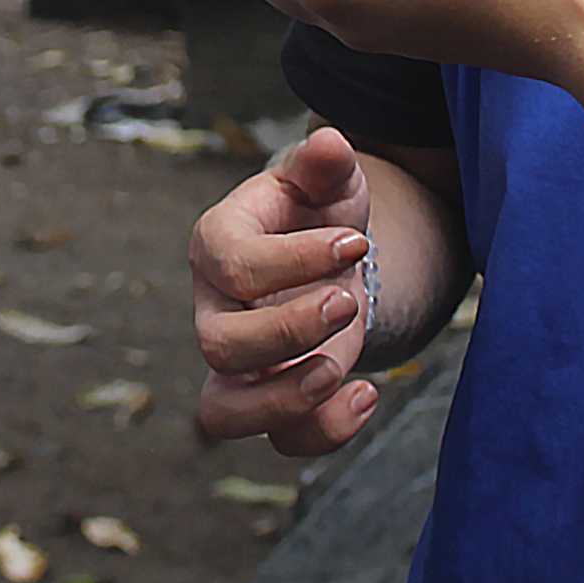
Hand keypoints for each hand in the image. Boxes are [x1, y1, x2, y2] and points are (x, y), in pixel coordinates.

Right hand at [191, 128, 379, 455]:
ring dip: (283, 401)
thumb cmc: (320, 213)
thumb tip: (328, 141)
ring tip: (340, 372)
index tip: (355, 241)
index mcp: (218, 245)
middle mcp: (215, 310)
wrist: (333, 261)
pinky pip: (279, 441)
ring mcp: (239, 365)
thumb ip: (325, 164)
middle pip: (218, 344)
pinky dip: (323, 432)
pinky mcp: (271, 401)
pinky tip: (369, 396)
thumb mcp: (327, 182)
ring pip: (223, 411)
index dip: (292, 259)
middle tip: (349, 299)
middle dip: (286, 331)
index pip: (229, 262)